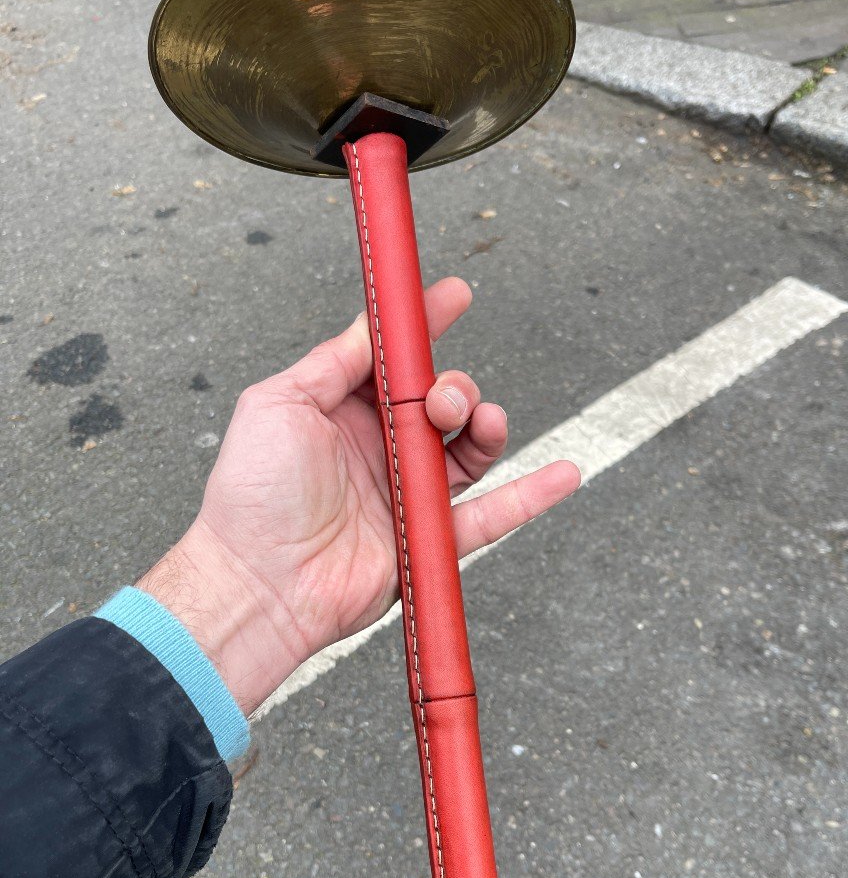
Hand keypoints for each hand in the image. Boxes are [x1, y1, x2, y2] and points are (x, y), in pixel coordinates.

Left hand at [138, 278, 579, 712]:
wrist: (258, 583)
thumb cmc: (252, 494)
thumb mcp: (280, 402)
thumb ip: (335, 360)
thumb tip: (378, 322)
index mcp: (343, 413)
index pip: (397, 361)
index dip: (427, 326)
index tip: (455, 294)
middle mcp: (380, 450)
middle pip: (442, 403)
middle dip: (455, 387)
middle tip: (443, 400)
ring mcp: (408, 495)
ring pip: (470, 451)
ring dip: (488, 427)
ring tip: (481, 422)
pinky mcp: (428, 540)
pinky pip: (491, 515)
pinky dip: (531, 496)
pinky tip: (565, 472)